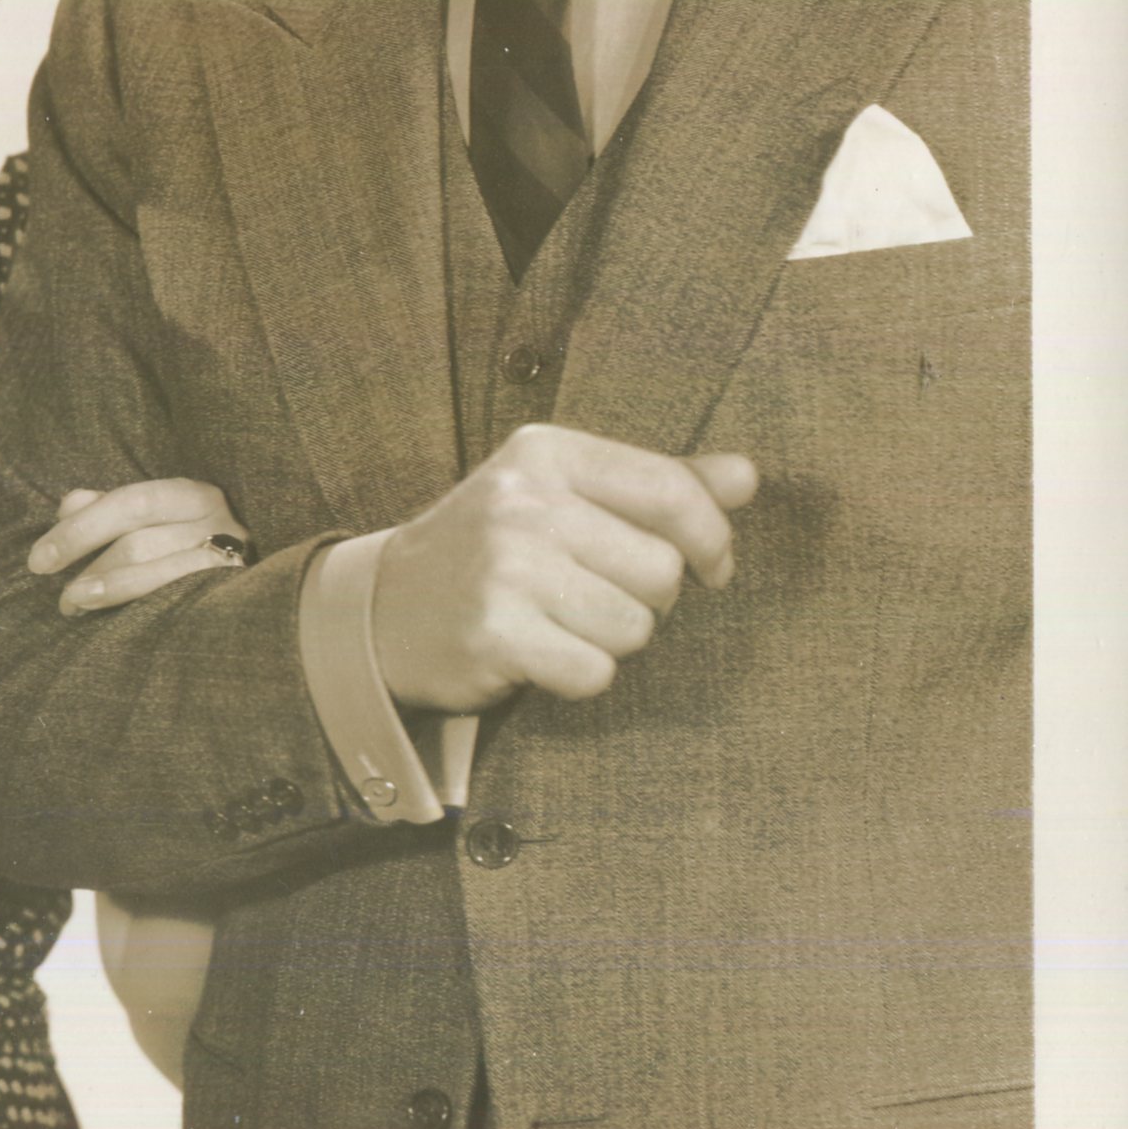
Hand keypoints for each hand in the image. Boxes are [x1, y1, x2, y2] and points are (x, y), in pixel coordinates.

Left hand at [27, 478, 246, 614]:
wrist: (265, 587)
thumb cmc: (187, 543)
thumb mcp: (150, 517)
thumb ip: (106, 507)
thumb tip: (67, 506)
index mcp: (191, 494)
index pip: (128, 503)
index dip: (79, 530)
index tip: (39, 560)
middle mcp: (217, 520)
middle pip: (139, 541)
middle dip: (89, 567)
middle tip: (59, 594)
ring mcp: (231, 561)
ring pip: (159, 575)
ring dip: (109, 592)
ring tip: (75, 605)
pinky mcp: (236, 596)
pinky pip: (183, 604)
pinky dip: (143, 609)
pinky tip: (115, 620)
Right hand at [370, 424, 754, 712]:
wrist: (381, 609)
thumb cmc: (493, 551)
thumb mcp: (561, 495)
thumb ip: (655, 486)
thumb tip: (747, 476)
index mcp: (545, 452)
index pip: (672, 490)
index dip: (711, 540)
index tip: (712, 569)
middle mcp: (523, 500)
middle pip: (662, 571)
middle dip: (643, 599)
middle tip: (587, 596)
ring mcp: (505, 566)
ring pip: (635, 628)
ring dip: (608, 641)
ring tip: (556, 622)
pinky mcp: (494, 630)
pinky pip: (595, 673)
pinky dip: (576, 677)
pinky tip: (536, 654)